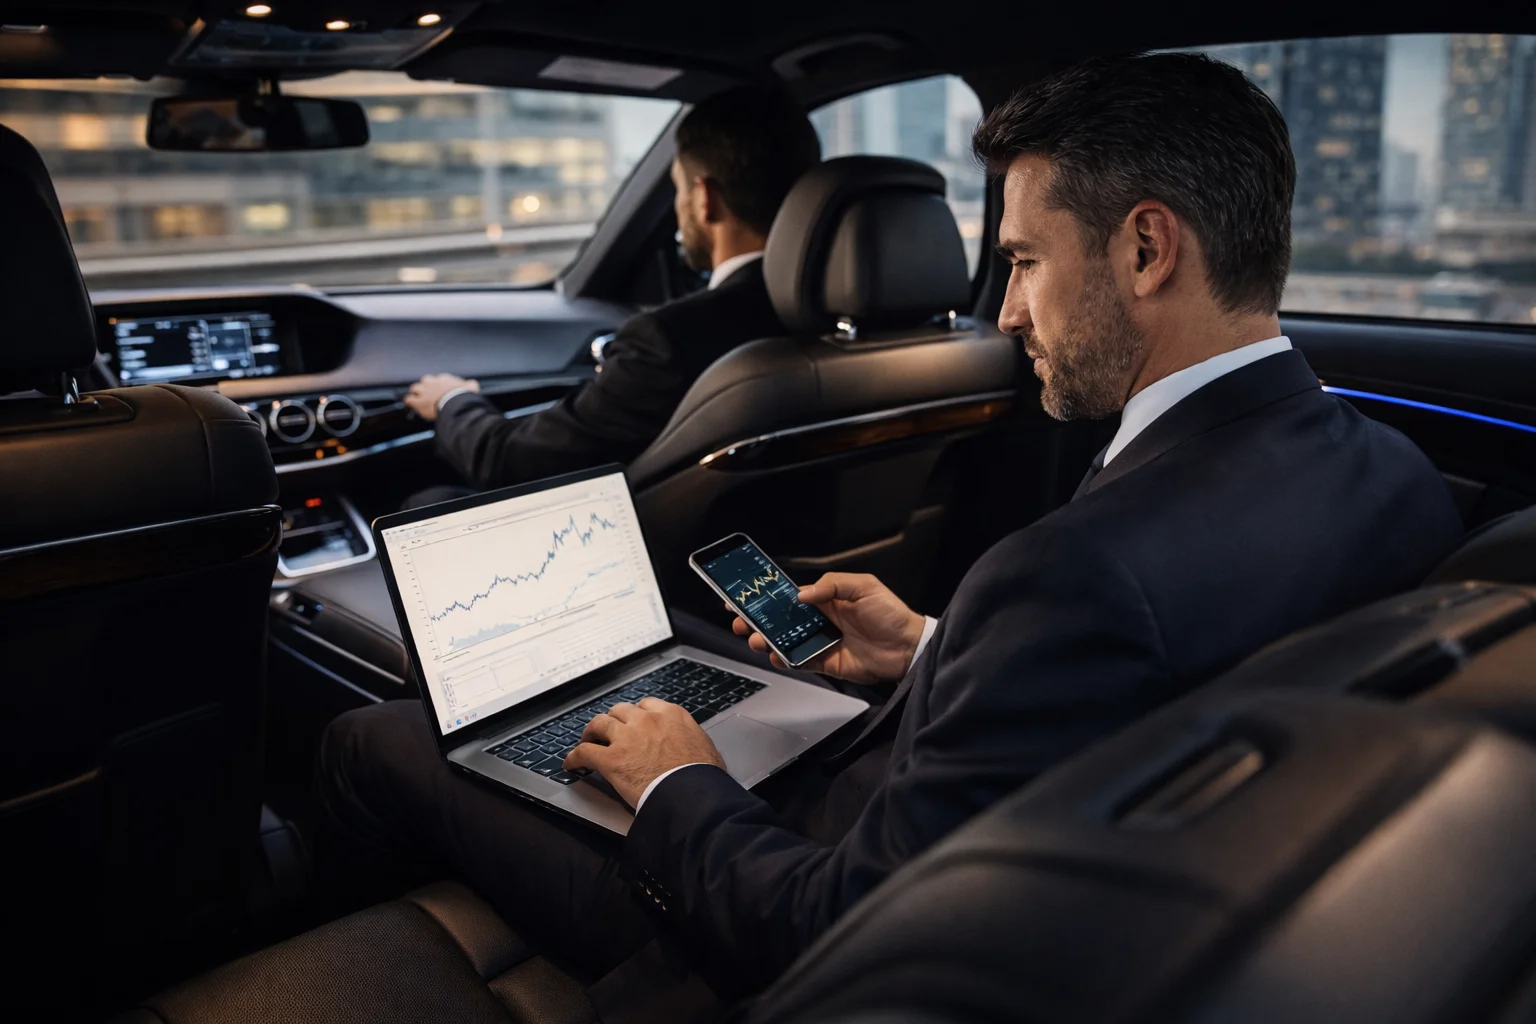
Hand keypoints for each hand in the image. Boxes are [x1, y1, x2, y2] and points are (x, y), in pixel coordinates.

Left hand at [405, 373, 478, 420]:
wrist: (456, 403)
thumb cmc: (463, 396)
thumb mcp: (471, 388)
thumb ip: (471, 385)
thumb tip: (473, 384)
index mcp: (444, 379)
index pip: (438, 379)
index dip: (437, 385)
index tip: (439, 389)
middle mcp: (432, 383)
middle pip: (425, 381)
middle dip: (425, 386)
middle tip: (427, 392)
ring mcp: (424, 392)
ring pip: (415, 388)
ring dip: (416, 392)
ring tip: (415, 396)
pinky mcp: (418, 402)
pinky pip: (409, 399)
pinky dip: (409, 401)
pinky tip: (409, 403)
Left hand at [564, 698, 724, 808]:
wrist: (691, 792)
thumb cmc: (702, 775)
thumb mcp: (705, 747)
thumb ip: (692, 739)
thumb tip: (693, 747)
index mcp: (670, 714)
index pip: (645, 705)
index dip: (636, 714)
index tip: (633, 722)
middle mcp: (646, 720)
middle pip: (620, 711)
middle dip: (613, 720)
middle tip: (608, 730)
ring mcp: (626, 737)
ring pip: (599, 724)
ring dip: (591, 732)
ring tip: (587, 740)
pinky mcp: (610, 759)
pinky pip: (584, 752)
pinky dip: (574, 757)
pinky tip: (570, 764)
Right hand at [732, 572, 924, 683]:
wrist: (908, 648)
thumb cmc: (890, 614)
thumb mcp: (863, 586)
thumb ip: (831, 585)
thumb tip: (802, 595)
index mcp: (826, 599)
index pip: (789, 597)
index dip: (767, 597)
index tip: (745, 596)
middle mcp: (820, 620)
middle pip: (781, 621)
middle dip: (758, 621)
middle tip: (741, 621)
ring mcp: (821, 642)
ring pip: (786, 642)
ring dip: (767, 641)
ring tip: (756, 639)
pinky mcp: (826, 663)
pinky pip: (800, 662)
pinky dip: (786, 660)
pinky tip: (776, 656)